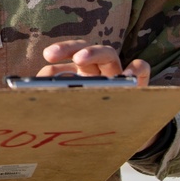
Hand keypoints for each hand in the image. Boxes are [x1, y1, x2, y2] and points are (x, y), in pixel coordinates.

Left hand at [40, 39, 158, 150]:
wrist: (123, 132)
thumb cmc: (93, 114)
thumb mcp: (72, 104)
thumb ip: (56, 91)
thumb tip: (38, 86)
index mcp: (82, 70)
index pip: (69, 54)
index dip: (58, 53)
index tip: (47, 55)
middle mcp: (99, 69)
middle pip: (84, 49)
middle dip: (68, 48)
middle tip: (51, 54)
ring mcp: (119, 75)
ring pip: (108, 54)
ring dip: (93, 52)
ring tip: (80, 59)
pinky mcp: (138, 84)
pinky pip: (141, 69)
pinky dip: (136, 68)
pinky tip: (127, 75)